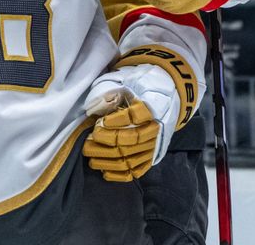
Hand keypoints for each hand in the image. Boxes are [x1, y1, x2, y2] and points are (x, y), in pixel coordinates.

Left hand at [82, 64, 179, 181]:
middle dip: (106, 142)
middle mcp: (157, 127)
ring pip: (132, 156)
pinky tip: (105, 172)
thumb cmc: (139, 86)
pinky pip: (138, 169)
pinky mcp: (153, 155)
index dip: (117, 120)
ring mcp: (156, 144)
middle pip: (131, 138)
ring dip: (108, 159)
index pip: (136, 115)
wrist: (167, 93)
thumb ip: (111, 90)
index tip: (101, 122)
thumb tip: (94, 109)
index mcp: (152, 105)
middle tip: (87, 143)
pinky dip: (121, 174)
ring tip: (90, 157)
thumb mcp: (126, 80)